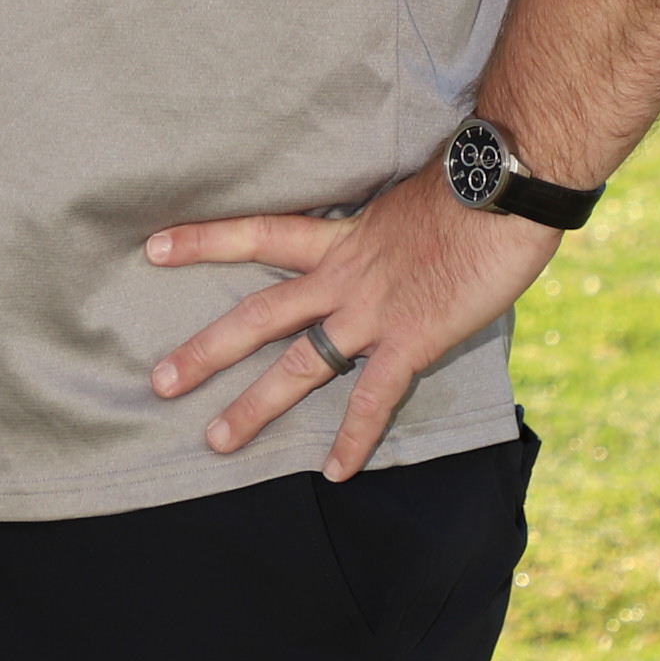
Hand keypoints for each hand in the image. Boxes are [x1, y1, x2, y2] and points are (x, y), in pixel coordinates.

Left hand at [144, 173, 560, 479]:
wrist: (507, 188)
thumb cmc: (468, 187)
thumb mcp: (405, 201)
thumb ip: (381, 232)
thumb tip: (381, 244)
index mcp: (341, 236)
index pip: (258, 233)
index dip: (204, 240)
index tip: (152, 247)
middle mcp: (345, 275)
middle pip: (259, 314)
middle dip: (207, 350)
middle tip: (160, 381)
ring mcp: (374, 312)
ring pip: (300, 365)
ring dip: (256, 406)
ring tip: (217, 442)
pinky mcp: (412, 340)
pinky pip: (374, 399)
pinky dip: (354, 438)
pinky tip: (337, 472)